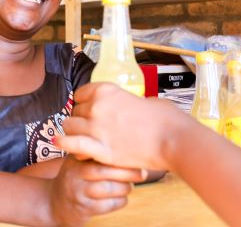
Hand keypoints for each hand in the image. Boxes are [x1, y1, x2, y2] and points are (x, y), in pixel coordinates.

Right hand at [48, 156, 141, 225]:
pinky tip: (120, 197)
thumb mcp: (78, 161)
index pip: (98, 152)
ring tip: (128, 186)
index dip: (118, 155)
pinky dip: (120, 201)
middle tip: (141, 173)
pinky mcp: (84, 208)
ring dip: (125, 188)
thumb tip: (129, 147)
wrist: (56, 203)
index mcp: (75, 158)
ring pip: (109, 189)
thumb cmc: (75, 178)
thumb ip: (95, 152)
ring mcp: (78, 192)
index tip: (134, 155)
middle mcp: (74, 173)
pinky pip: (109, 205)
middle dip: (127, 172)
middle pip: (104, 171)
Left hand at [56, 83, 192, 171]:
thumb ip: (128, 102)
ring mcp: (96, 128)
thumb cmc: (167, 119)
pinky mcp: (100, 149)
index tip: (88, 110)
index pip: (81, 94)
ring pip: (69, 127)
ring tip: (82, 139)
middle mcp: (97, 106)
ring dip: (74, 132)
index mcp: (106, 90)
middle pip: (75, 111)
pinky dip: (66, 144)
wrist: (175, 139)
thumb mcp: (145, 100)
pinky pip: (72, 144)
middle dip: (81, 119)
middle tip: (90, 128)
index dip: (83, 103)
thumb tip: (127, 106)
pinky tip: (65, 146)